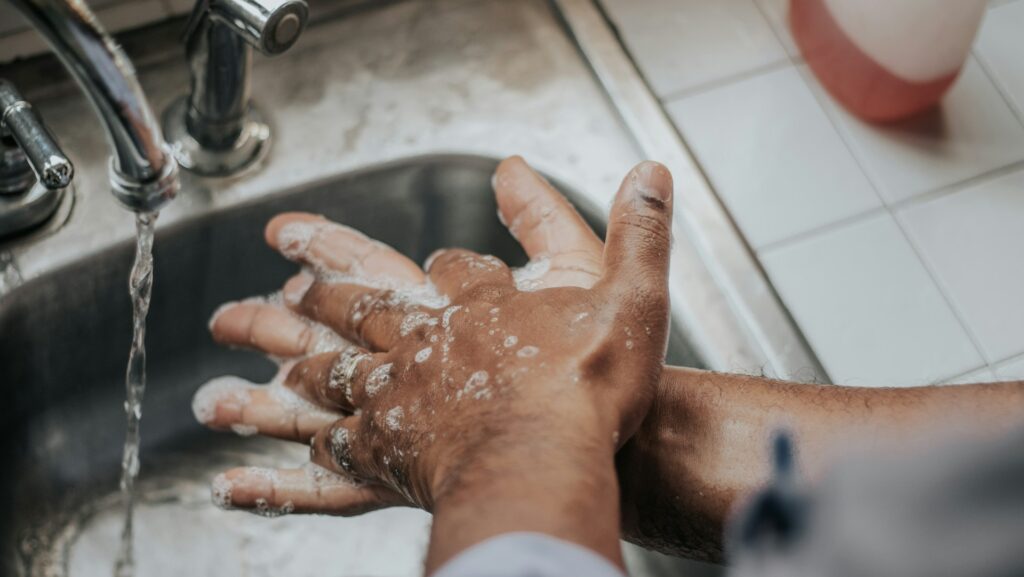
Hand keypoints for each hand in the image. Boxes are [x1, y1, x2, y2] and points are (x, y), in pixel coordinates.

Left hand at [196, 156, 626, 508]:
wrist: (546, 460)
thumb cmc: (589, 387)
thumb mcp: (633, 294)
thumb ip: (639, 231)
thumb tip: (650, 172)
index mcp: (480, 305)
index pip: (451, 268)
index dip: (443, 263)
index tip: (445, 263)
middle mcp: (428, 342)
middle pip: (360, 306)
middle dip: (317, 290)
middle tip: (272, 279)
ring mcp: (399, 396)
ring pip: (326, 368)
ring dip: (281, 357)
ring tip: (233, 355)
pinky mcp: (388, 453)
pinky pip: (332, 450)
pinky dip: (303, 450)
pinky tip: (278, 457)